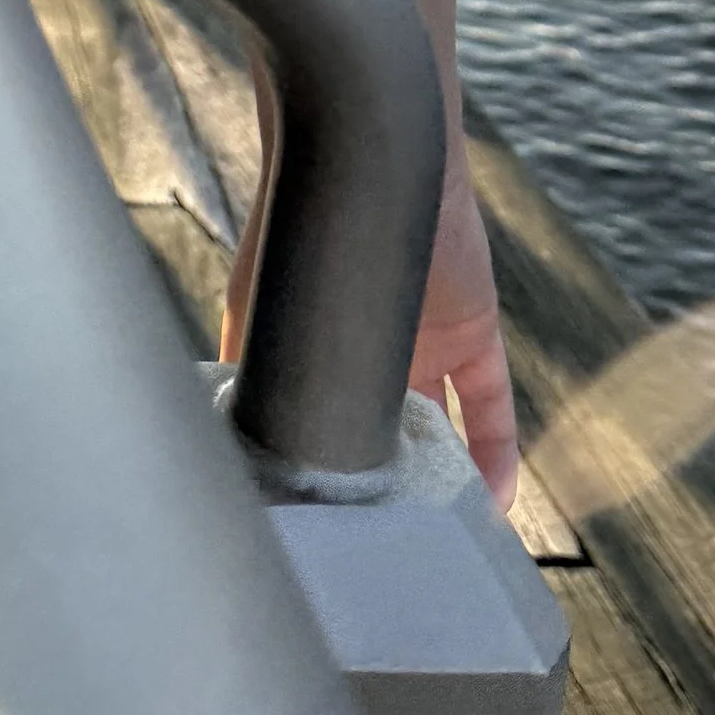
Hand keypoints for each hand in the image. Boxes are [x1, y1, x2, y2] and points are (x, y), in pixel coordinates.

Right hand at [221, 127, 518, 509]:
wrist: (362, 166)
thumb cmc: (296, 227)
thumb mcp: (255, 309)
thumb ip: (244, 366)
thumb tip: (217, 443)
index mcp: (326, 348)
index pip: (337, 423)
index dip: (341, 474)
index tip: (341, 533)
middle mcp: (377, 350)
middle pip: (395, 433)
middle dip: (399, 486)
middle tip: (399, 548)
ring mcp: (429, 341)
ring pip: (448, 427)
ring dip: (453, 478)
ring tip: (450, 541)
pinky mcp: (474, 331)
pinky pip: (491, 401)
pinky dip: (497, 450)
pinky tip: (495, 498)